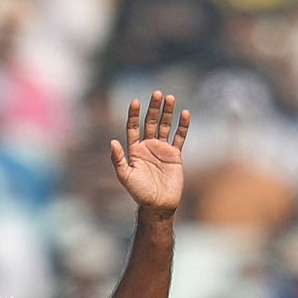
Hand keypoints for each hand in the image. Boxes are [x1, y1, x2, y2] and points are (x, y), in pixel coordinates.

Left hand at [110, 91, 189, 214]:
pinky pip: (180, 137)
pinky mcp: (175, 155)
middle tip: (157, 93)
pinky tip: (184, 114)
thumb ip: (118, 159)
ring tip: (171, 97)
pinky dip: (182, 126)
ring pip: (165, 126)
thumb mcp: (125, 176)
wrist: (158, 204)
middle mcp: (148, 147)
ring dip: (168, 112)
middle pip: (151, 122)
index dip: (134, 114)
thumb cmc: (139, 192)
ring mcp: (162, 150)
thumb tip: (112, 142)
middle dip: (153, 108)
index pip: (133, 127)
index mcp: (134, 150)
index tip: (135, 101)